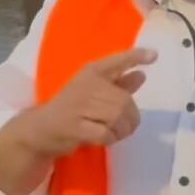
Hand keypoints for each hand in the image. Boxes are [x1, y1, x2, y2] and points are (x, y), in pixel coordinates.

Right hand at [34, 47, 157, 156]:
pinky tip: (105, 138)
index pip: (115, 61)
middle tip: (126, 125)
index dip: (134, 56)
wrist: (41, 127)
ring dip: (122, 129)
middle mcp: (85, 85)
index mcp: (90, 73)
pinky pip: (105, 133)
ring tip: (115, 132)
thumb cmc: (71, 107)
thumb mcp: (93, 92)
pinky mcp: (75, 127)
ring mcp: (79, 106)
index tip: (154, 55)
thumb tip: (142, 74)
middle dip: (131, 118)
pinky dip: (111, 139)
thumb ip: (118, 84)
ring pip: (117, 117)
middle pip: (124, 101)